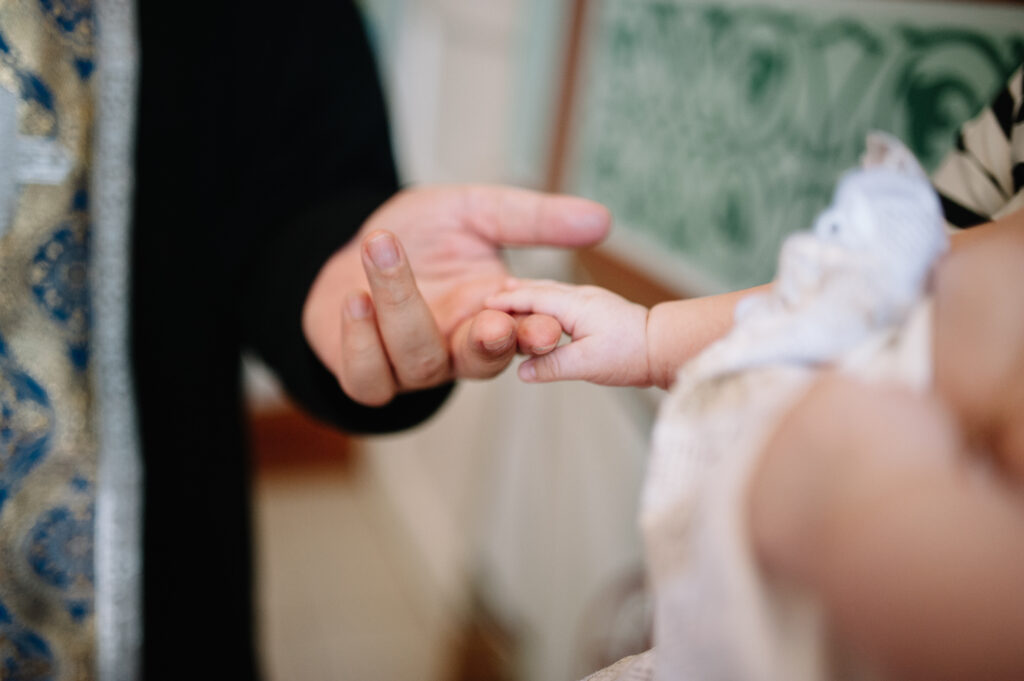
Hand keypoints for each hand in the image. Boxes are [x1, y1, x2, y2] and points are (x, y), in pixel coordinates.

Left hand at [302, 184, 610, 405]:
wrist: (358, 248)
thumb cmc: (421, 235)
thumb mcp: (477, 212)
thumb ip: (531, 219)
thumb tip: (601, 219)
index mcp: (492, 315)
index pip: (524, 336)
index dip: (536, 335)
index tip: (548, 324)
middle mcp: (456, 348)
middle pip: (480, 362)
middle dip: (489, 345)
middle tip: (494, 322)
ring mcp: (411, 367)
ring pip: (419, 361)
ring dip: (402, 307)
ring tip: (383, 246)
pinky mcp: (365, 375)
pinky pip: (368, 378)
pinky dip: (360, 341)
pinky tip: (357, 298)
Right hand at [485, 279, 651, 385]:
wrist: (664, 346)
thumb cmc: (630, 354)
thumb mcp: (587, 365)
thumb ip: (552, 366)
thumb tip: (522, 372)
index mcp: (574, 306)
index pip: (532, 298)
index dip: (507, 302)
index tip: (484, 303)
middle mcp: (582, 297)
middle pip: (540, 289)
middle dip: (514, 292)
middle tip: (491, 295)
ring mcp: (592, 300)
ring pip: (553, 291)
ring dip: (530, 292)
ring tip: (512, 293)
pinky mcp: (600, 308)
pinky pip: (564, 298)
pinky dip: (546, 298)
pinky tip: (546, 307)